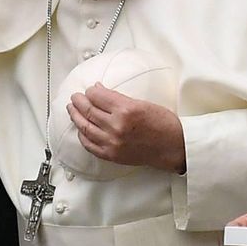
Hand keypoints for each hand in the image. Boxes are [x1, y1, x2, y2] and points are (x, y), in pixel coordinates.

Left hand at [67, 83, 185, 172]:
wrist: (174, 147)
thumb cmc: (164, 124)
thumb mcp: (143, 103)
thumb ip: (119, 98)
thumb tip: (100, 91)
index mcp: (126, 109)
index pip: (97, 96)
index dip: (90, 91)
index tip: (89, 90)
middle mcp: (116, 126)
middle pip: (88, 110)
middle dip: (79, 101)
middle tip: (75, 97)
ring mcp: (112, 142)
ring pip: (85, 127)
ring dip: (76, 116)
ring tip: (72, 110)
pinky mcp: (112, 155)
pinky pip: (90, 145)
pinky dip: (82, 136)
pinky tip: (80, 130)